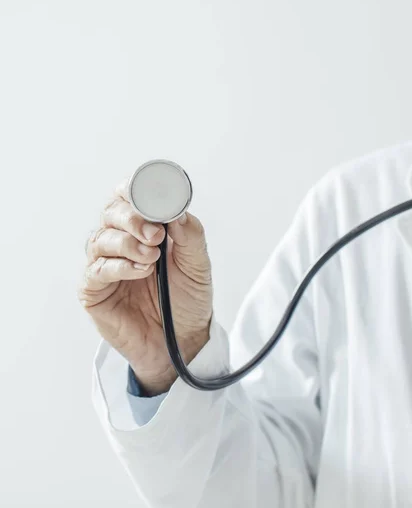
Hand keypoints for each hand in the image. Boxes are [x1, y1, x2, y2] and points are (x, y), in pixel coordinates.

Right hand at [77, 176, 213, 391]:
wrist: (183, 340)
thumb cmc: (187, 299)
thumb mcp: (198, 264)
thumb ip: (190, 235)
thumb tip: (177, 210)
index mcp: (144, 228)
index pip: (128, 198)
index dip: (133, 191)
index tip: (147, 196)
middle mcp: (121, 242)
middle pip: (111, 213)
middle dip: (133, 219)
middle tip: (156, 235)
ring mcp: (105, 266)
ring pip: (100, 240)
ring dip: (127, 244)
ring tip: (152, 258)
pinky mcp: (94, 291)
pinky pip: (95, 271)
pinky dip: (118, 267)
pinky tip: (140, 271)